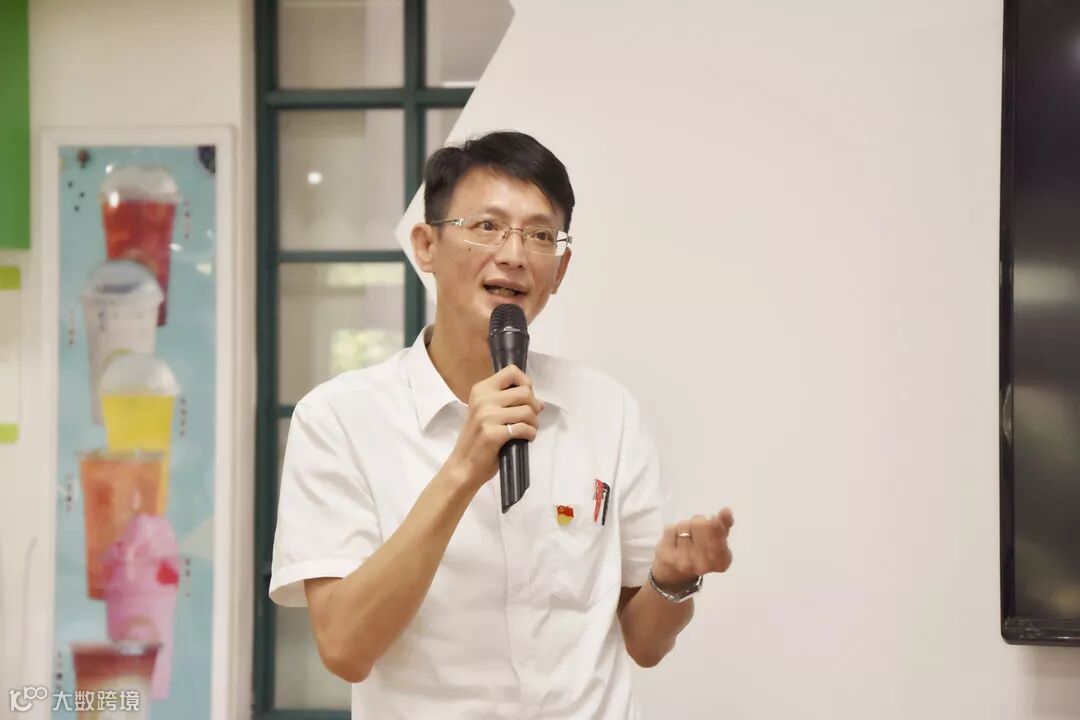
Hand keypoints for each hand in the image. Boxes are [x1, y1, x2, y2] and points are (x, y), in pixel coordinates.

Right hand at [446, 364, 543, 490]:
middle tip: (530, 418)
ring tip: (528, 430)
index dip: (526, 383)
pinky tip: (526, 438)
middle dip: (533, 406)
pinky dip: (531, 434)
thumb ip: (509, 403)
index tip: (526, 398)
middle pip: (524, 392)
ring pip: (527, 410)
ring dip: (534, 422)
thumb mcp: (487, 414)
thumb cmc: (477, 439)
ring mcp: (487, 416)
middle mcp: (483, 399)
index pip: (511, 372)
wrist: (464, 465)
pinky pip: (524, 428)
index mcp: (480, 390)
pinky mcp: (493, 434)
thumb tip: (540, 402)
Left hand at [651, 508, 734, 589]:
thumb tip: (727, 510)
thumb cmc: (702, 553)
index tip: (714, 518)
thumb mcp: (718, 541)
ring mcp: (684, 562)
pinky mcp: (667, 557)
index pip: (719, 536)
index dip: (717, 524)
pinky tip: (675, 540)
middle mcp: (704, 565)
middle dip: (699, 522)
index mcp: (721, 561)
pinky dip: (672, 531)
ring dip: (684, 526)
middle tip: (697, 529)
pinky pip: (670, 529)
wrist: (675, 574)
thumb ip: (724, 526)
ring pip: (684, 526)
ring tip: (686, 536)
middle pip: (701, 525)